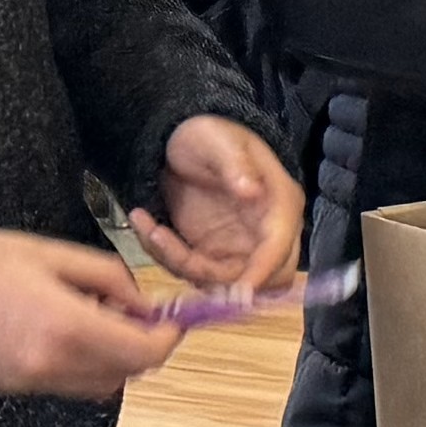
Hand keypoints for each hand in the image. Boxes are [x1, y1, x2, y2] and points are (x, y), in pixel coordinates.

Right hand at [0, 227, 184, 399]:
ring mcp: (27, 384)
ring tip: (91, 317)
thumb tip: (140, 302)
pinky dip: (78, 365)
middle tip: (133, 313)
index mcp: (68, 329)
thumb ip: (108, 278)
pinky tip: (60, 330)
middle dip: (140, 347)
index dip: (167, 338)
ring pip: (96, 385)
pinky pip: (63, 385)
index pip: (144, 353)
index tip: (171, 319)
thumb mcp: (52, 253)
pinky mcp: (7, 389)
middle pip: (125, 374)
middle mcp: (51, 366)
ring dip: (110, 359)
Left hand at [129, 115, 300, 291]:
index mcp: (279, 203)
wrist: (180, 141)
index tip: (241, 292)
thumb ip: (236, 165)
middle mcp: (265, 231)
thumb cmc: (207, 134)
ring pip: (221, 280)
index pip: (279, 246)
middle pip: (264, 277)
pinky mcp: (210, 253)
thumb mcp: (218, 141)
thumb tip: (253, 192)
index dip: (263, 271)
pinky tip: (146, 223)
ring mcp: (238, 246)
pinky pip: (191, 270)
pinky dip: (165, 255)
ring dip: (181, 263)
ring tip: (151, 227)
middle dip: (226, 281)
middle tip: (183, 262)